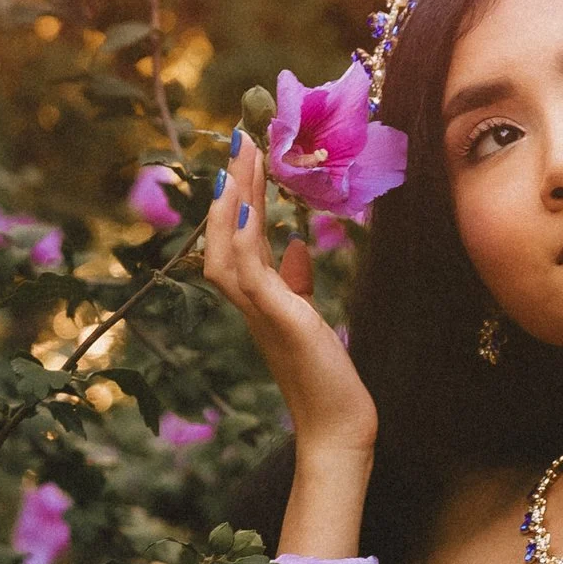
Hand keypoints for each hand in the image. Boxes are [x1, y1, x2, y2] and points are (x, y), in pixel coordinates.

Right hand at [201, 134, 377, 458]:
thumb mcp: (310, 319)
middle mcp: (251, 302)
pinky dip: (242, 238)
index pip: (243, 237)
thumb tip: (293, 249)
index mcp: (260, 298)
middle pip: (225, 235)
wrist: (337, 425)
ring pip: (226, 248)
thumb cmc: (327, 379)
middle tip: (239, 137)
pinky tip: (246, 207)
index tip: (246, 155)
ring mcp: (260, 311)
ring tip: (240, 159)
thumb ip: (296, 284)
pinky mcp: (278, 320)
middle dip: (231, 186)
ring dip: (230, 203)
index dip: (240, 196)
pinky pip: (248, 273)